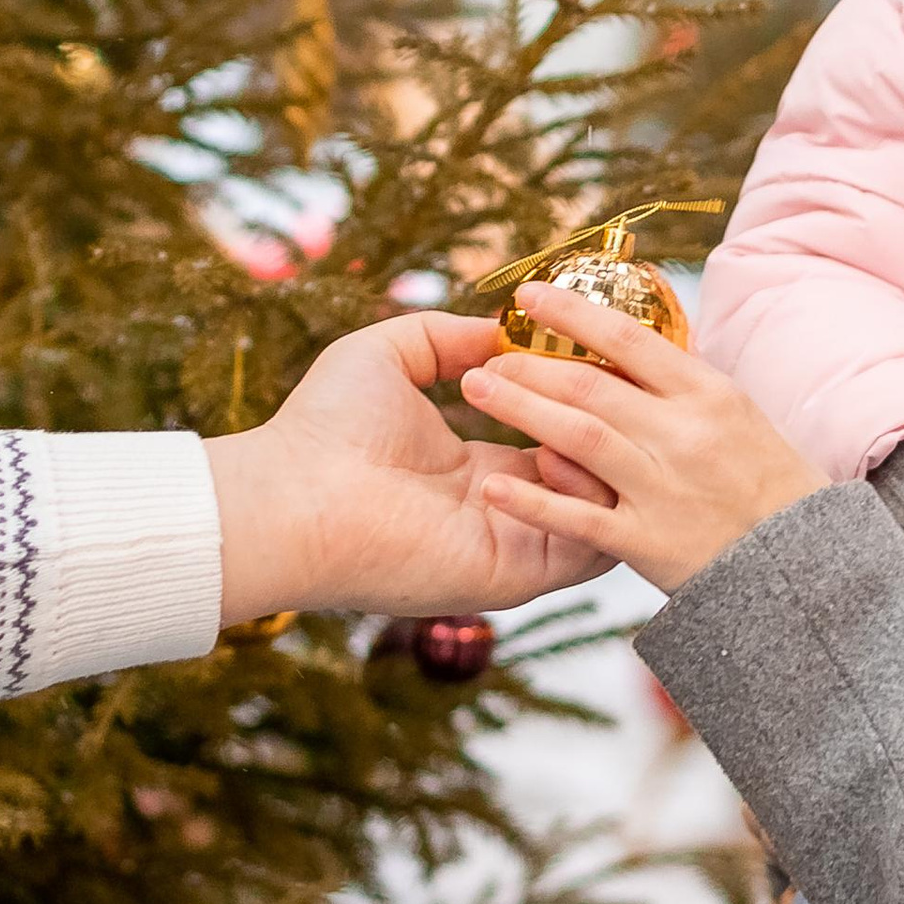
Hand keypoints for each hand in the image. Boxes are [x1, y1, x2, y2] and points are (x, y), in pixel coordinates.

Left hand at [204, 311, 614, 627]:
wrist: (294, 494)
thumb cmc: (327, 425)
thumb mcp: (392, 351)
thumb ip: (447, 335)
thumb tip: (503, 329)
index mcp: (476, 468)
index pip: (557, 439)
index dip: (583, 400)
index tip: (601, 361)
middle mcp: (501, 510)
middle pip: (587, 473)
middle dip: (606, 425)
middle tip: (610, 383)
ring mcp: (511, 544)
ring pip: (598, 511)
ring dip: (602, 461)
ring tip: (581, 416)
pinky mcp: (513, 574)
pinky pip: (583, 546)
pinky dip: (588, 502)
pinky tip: (558, 455)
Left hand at [458, 283, 828, 592]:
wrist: (807, 569)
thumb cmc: (767, 484)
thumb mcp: (736, 415)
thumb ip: (678, 384)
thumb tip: (620, 340)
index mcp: (707, 393)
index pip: (627, 337)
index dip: (572, 311)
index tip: (528, 294)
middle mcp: (683, 434)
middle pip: (590, 384)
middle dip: (530, 364)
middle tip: (486, 354)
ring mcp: (664, 489)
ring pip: (578, 438)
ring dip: (520, 409)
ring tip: (477, 389)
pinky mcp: (649, 545)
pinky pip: (578, 520)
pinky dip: (533, 502)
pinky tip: (493, 487)